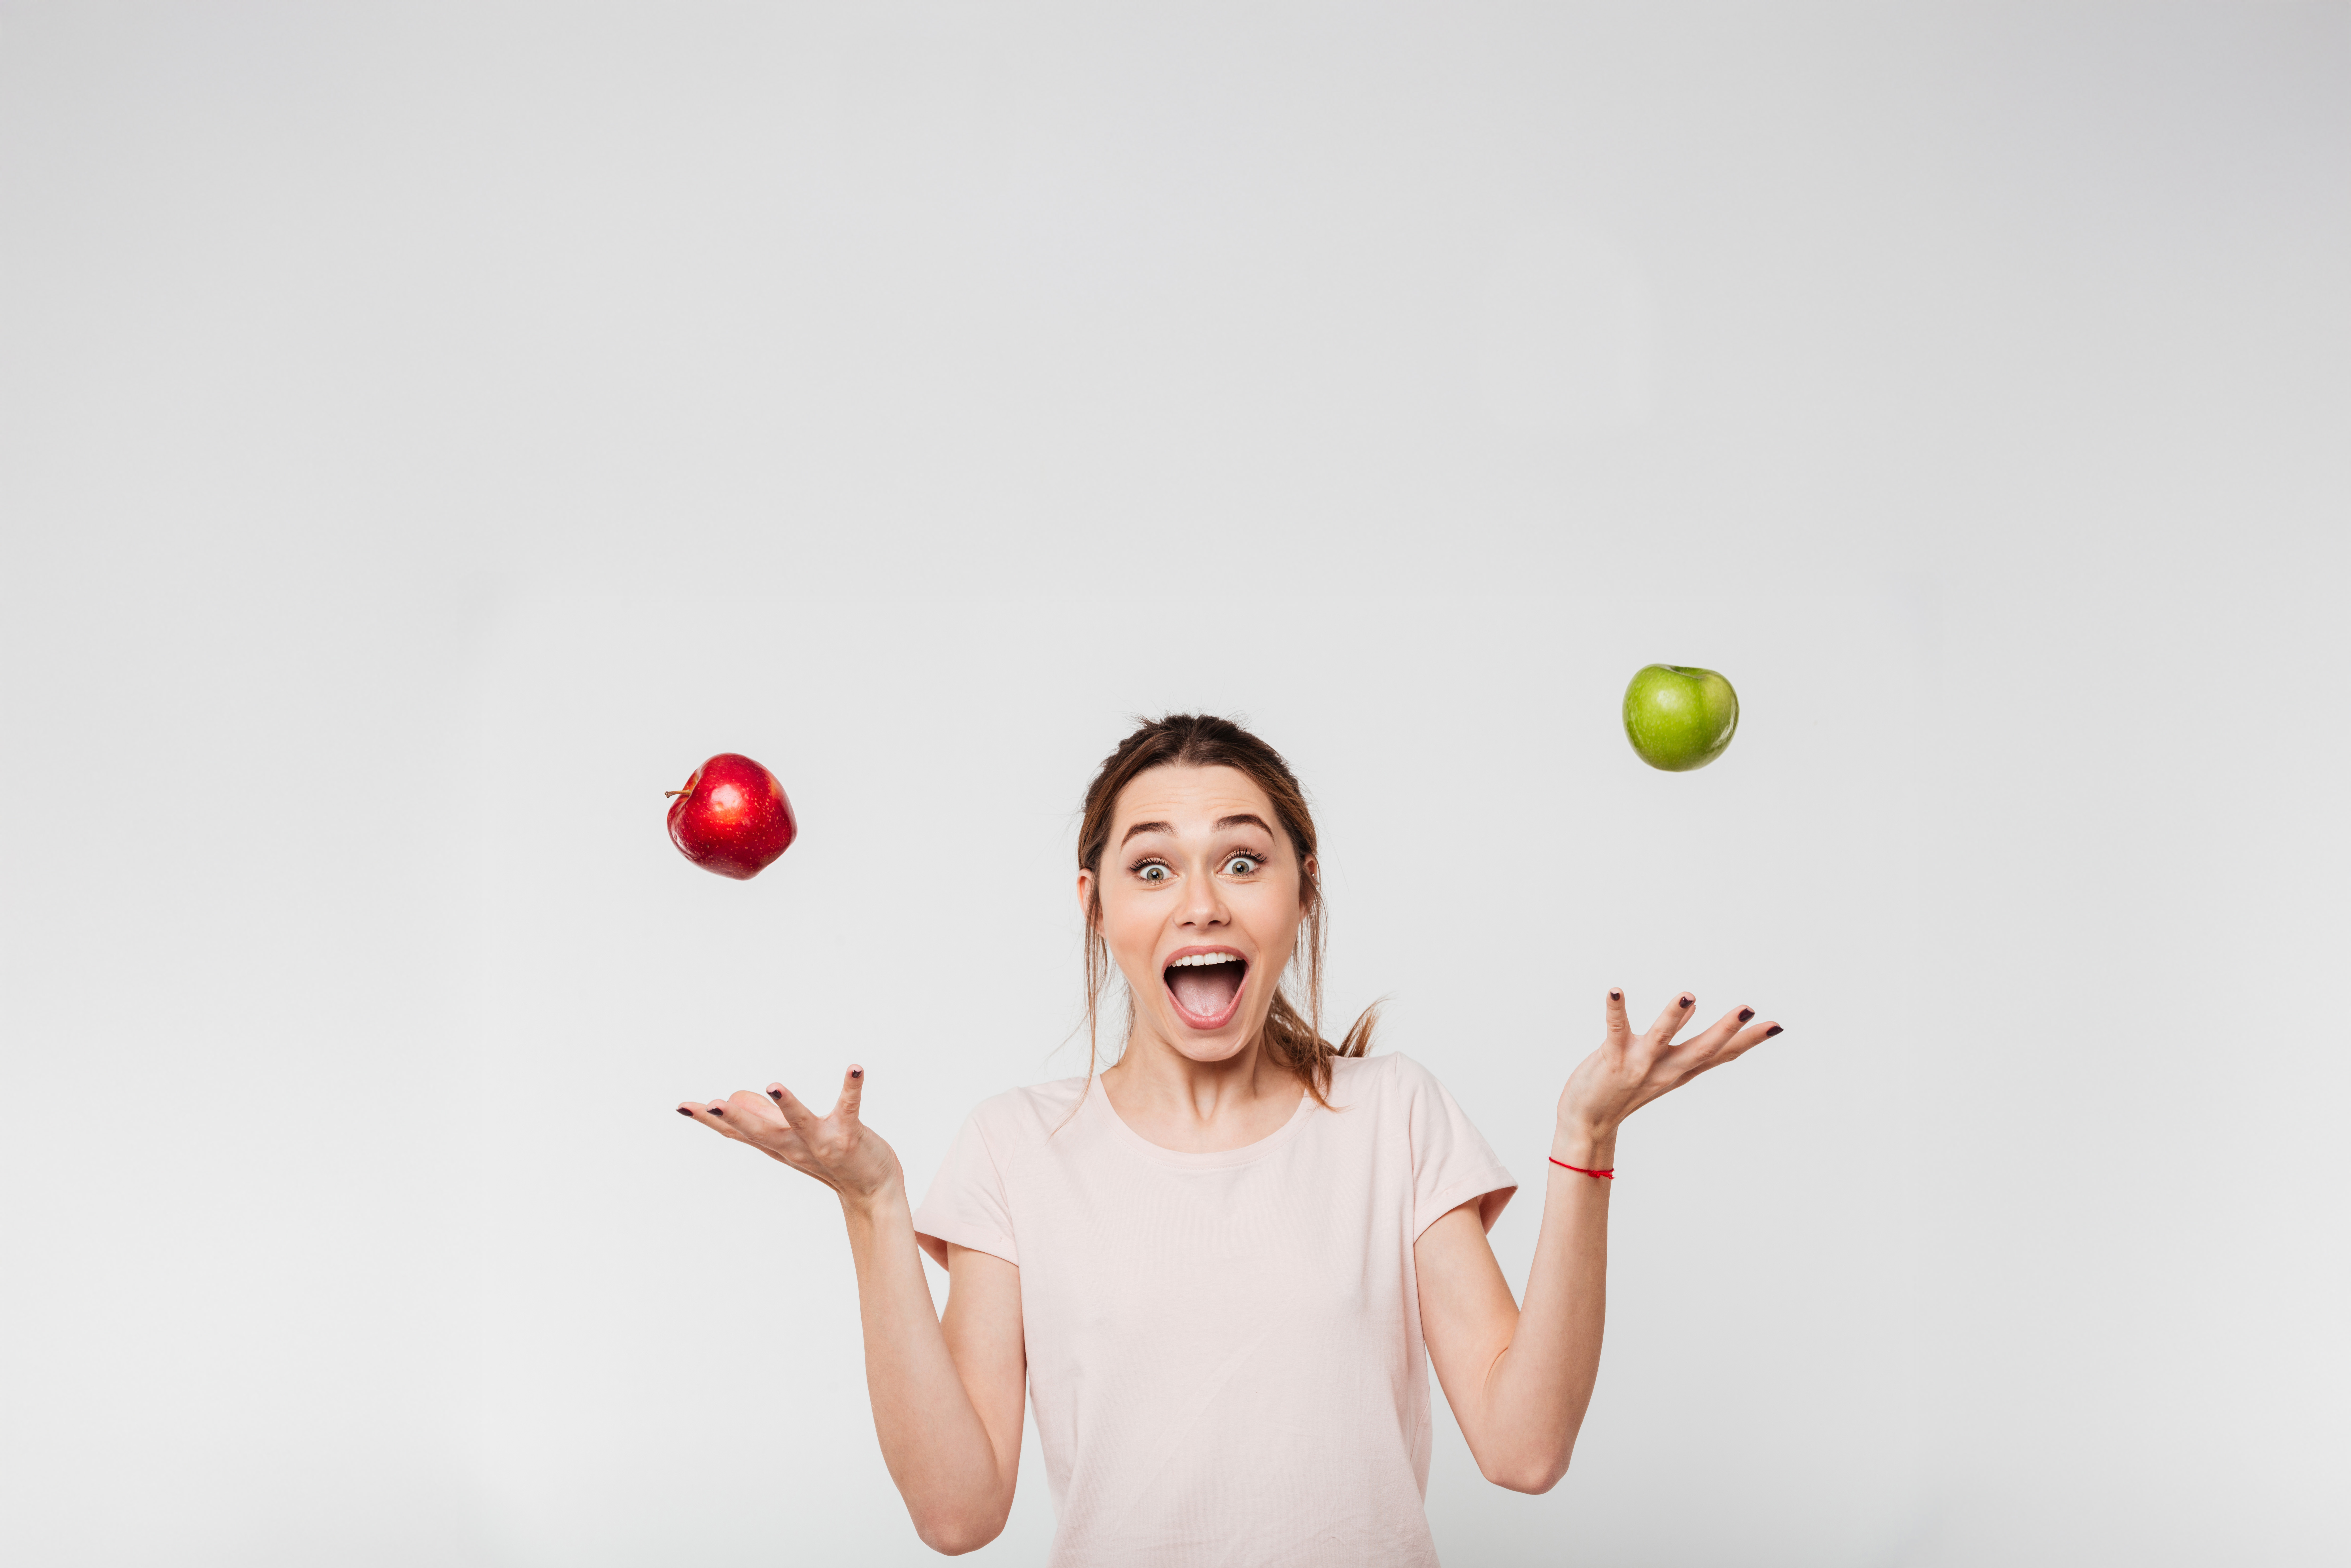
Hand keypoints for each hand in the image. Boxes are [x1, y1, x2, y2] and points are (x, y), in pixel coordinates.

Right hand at [677, 1064, 904, 1212]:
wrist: (873, 1194)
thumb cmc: (832, 1159)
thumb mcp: (791, 1140)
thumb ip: (763, 1120)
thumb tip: (734, 1098)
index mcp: (778, 1146)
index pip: (737, 1133)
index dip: (710, 1121)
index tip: (682, 1106)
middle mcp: (795, 1147)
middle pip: (759, 1132)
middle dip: (734, 1118)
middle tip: (710, 1103)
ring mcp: (822, 1143)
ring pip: (799, 1122)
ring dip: (786, 1103)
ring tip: (773, 1084)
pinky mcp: (850, 1136)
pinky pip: (850, 1107)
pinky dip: (852, 1087)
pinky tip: (855, 1067)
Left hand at [1556, 990, 1780, 1148]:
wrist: (1587, 1122)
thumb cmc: (1623, 1087)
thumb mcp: (1659, 1065)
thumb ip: (1677, 1038)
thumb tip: (1693, 1006)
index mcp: (1679, 1070)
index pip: (1720, 1055)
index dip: (1748, 1041)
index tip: (1776, 1026)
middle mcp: (1665, 1069)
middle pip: (1702, 1050)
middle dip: (1725, 1030)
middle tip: (1747, 1009)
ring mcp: (1639, 1065)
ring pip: (1661, 1038)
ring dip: (1674, 1017)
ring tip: (1687, 994)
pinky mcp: (1612, 1058)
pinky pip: (1615, 1030)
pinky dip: (1615, 1010)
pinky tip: (1614, 990)